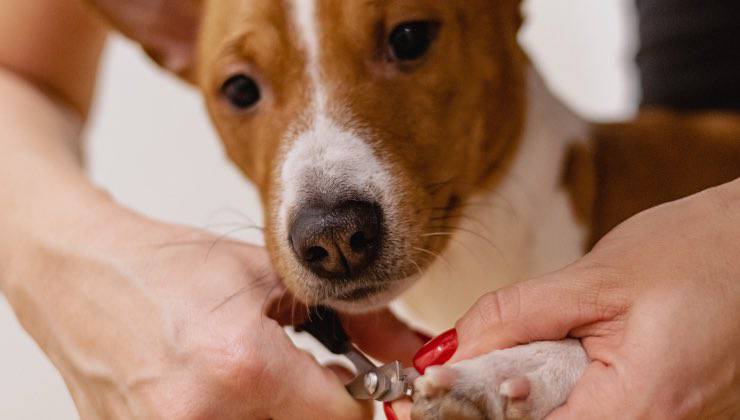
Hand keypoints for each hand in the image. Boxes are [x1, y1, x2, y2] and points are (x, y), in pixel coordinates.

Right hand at [3, 203, 424, 418]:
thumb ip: (353, 319)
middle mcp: (203, 418)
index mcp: (242, 366)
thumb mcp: (269, 277)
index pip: (344, 419)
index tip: (356, 379)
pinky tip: (227, 394)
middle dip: (321, 412)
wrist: (81, 277)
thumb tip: (411, 350)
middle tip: (310, 379)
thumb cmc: (171, 269)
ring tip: (263, 382)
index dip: (362, 397)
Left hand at [394, 179, 739, 418]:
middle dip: (487, 402)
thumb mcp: (596, 278)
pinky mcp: (653, 404)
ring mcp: (656, 418)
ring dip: (514, 392)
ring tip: (486, 360)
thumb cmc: (696, 251)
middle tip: (443, 374)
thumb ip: (517, 315)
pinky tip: (529, 359)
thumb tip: (451, 349)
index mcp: (637, 407)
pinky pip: (586, 405)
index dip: (466, 412)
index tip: (421, 392)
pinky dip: (548, 383)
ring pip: (558, 416)